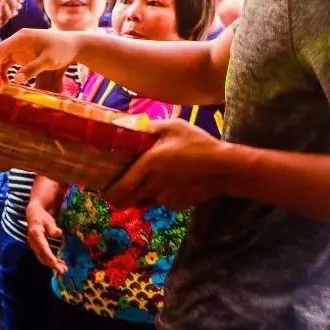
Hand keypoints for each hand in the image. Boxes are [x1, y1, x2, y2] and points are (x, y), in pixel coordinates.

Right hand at [0, 28, 83, 87]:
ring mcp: (18, 47)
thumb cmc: (62, 49)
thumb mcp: (49, 60)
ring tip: (2, 88)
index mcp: (21, 38)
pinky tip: (7, 83)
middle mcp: (16, 40)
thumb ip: (32, 69)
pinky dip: (4, 73)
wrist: (73, 45)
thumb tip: (16, 80)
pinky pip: (7, 63)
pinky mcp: (21, 54)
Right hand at [25, 203, 66, 272]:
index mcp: (35, 234)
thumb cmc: (42, 217)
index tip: (55, 264)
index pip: (43, 248)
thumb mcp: (48, 219)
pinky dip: (51, 261)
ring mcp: (34, 246)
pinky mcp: (36, 248)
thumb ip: (52, 227)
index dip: (49, 257)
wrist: (33, 215)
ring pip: (42, 258)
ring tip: (64, 269)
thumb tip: (58, 233)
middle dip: (52, 264)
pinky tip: (60, 263)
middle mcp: (33, 242)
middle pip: (42, 256)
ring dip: (52, 265)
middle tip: (63, 271)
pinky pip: (43, 257)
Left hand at [104, 118, 229, 209]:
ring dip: (140, 195)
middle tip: (118, 187)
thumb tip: (126, 124)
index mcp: (147, 166)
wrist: (225, 168)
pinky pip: (161, 203)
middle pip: (125, 202)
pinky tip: (171, 183)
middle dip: (118, 197)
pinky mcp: (177, 205)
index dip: (107, 193)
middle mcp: (153, 186)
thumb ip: (148, 127)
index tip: (103, 187)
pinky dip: (160, 196)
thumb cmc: (199, 144)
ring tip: (147, 181)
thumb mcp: (173, 127)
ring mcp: (165, 198)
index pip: (118, 190)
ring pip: (143, 202)